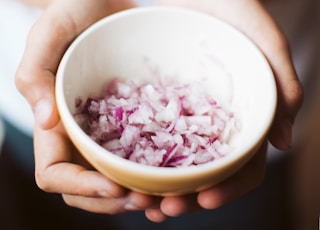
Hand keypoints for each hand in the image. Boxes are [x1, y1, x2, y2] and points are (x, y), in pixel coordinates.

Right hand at [16, 0, 157, 216]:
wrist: (104, 5)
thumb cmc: (72, 13)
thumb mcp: (49, 34)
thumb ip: (35, 74)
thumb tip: (44, 121)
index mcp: (56, 126)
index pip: (56, 173)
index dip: (81, 187)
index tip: (115, 186)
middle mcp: (81, 137)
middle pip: (89, 187)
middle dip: (115, 201)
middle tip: (149, 201)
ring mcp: (108, 134)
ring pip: (116, 179)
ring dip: (138, 196)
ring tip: (166, 199)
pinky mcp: (132, 123)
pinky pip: (141, 157)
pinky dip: (155, 174)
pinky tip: (176, 177)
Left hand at [145, 0, 302, 221]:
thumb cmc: (231, 6)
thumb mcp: (263, 38)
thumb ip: (283, 85)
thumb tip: (284, 143)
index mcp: (241, 118)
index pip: (243, 166)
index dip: (228, 188)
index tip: (205, 198)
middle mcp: (211, 124)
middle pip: (204, 173)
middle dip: (186, 197)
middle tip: (165, 209)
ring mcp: (183, 116)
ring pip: (173, 163)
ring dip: (159, 188)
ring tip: (141, 202)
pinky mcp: (156, 104)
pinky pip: (145, 137)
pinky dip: (137, 159)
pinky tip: (123, 173)